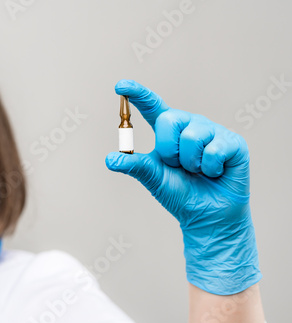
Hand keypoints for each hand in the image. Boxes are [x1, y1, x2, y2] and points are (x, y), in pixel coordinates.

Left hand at [106, 80, 260, 294]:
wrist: (207, 215)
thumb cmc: (179, 193)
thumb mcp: (153, 178)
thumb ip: (134, 165)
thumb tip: (109, 160)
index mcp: (169, 131)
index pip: (153, 106)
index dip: (138, 94)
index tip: (120, 85)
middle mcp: (191, 125)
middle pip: (170, 119)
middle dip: (168, 149)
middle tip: (178, 166)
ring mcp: (213, 132)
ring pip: (192, 137)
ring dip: (190, 163)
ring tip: (198, 171)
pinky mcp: (233, 143)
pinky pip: (214, 150)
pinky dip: (210, 169)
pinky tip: (215, 173)